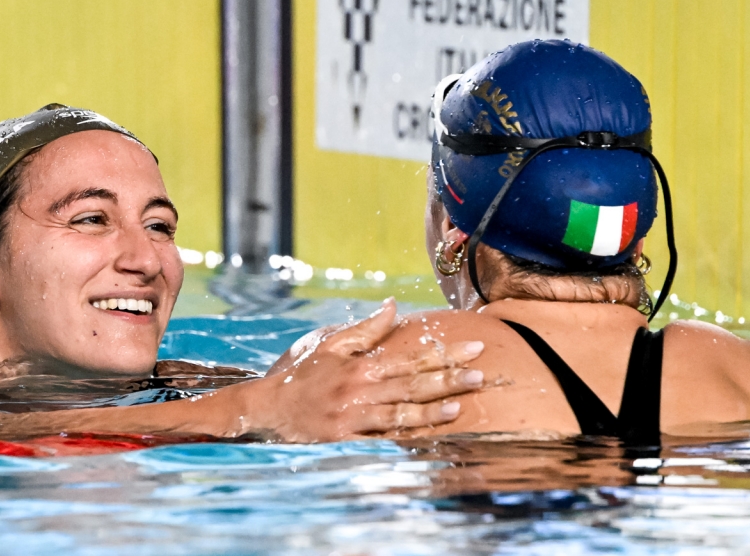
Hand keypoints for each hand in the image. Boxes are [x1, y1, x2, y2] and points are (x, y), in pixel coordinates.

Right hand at [240, 298, 483, 441]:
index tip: (475, 348)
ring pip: (400, 413)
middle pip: (412, 385)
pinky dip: (404, 440)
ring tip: (458, 406)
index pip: (412, 358)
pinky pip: (380, 442)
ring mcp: (354, 418)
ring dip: (430, 410)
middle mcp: (361, 391)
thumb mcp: (332, 345)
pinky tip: (426, 438)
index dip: (445, 353)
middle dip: (448, 380)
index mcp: (362, 367)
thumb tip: (393, 306)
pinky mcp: (346, 442)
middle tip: (480, 376)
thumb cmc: (303, 375)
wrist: (269, 408)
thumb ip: (366, 329)